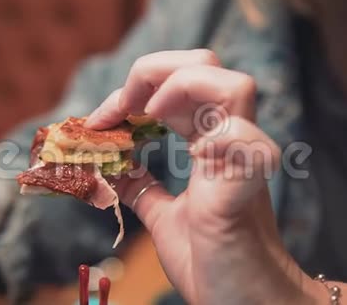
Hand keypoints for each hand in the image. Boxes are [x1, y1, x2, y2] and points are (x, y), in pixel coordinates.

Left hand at [86, 50, 323, 303]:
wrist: (244, 303)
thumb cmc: (213, 260)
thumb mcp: (164, 216)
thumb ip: (141, 186)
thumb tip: (109, 167)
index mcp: (209, 145)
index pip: (177, 86)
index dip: (132, 91)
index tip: (96, 121)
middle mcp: (230, 142)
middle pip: (206, 66)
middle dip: (153, 71)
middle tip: (122, 105)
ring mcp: (244, 159)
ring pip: (233, 85)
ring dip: (180, 87)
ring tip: (149, 114)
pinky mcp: (249, 185)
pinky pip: (244, 140)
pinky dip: (212, 137)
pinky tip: (189, 156)